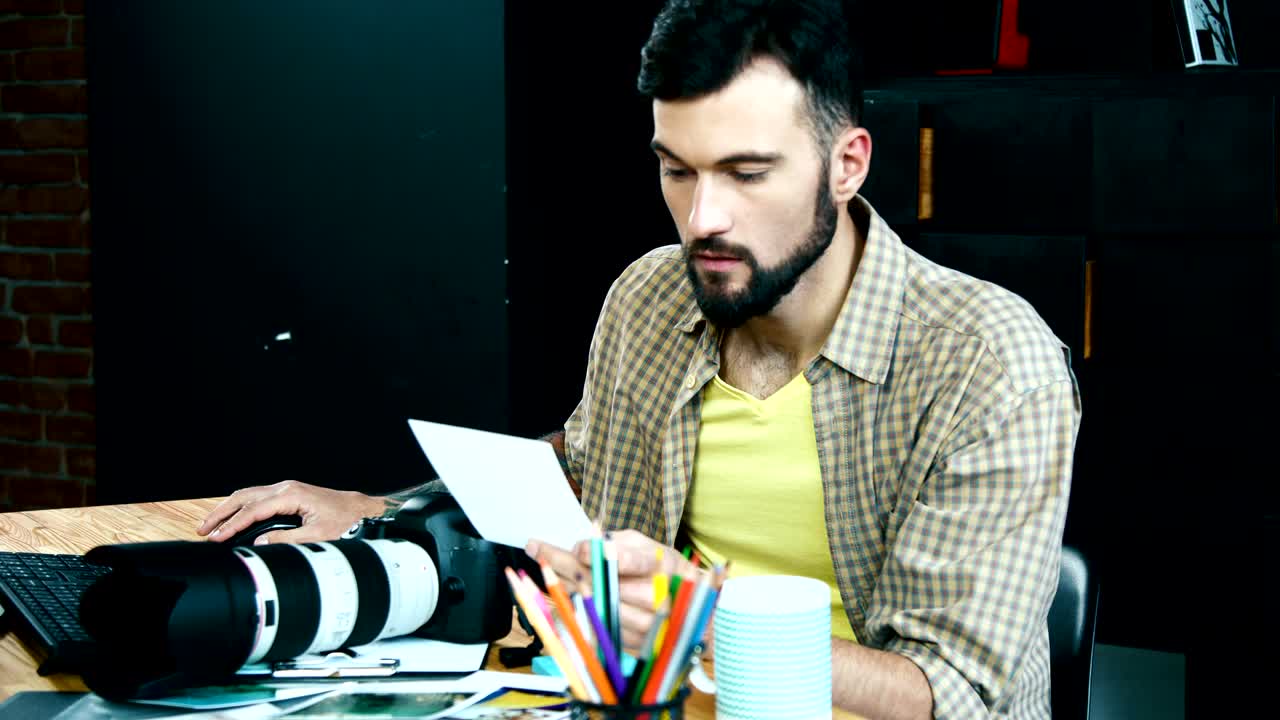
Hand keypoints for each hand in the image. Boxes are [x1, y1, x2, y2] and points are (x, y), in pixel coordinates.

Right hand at [197, 480, 385, 544]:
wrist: (361, 511)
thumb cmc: (345, 521)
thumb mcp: (317, 536)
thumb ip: (287, 540)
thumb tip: (260, 543)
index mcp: (291, 495)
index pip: (252, 511)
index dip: (232, 525)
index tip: (216, 538)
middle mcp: (286, 488)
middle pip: (243, 497)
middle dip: (221, 513)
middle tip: (203, 531)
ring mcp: (286, 489)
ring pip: (248, 495)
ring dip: (228, 509)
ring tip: (211, 526)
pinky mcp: (288, 494)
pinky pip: (257, 498)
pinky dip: (240, 507)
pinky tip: (232, 518)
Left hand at [526, 529, 697, 653]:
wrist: (692, 610)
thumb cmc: (664, 570)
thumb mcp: (648, 547)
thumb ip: (618, 544)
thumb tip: (582, 549)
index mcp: (659, 566)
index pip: (621, 560)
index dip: (593, 553)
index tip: (570, 545)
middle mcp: (653, 597)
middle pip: (599, 583)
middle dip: (563, 564)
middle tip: (536, 548)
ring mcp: (642, 625)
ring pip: (593, 607)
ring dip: (564, 589)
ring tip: (543, 571)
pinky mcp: (632, 643)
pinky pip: (595, 628)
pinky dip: (573, 613)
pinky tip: (555, 598)